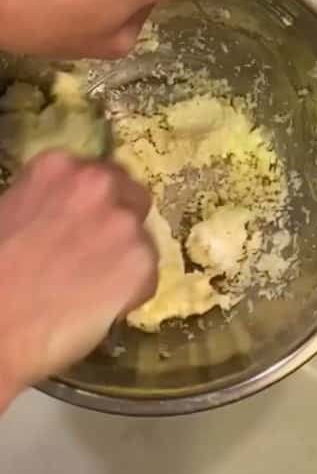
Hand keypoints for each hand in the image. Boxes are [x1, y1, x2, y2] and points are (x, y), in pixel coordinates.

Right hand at [0, 151, 156, 409]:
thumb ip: (47, 201)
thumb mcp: (8, 213)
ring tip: (90, 287)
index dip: (93, 204)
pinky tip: (97, 307)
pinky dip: (130, 294)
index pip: (97, 174)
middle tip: (96, 254)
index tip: (84, 223)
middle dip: (119, 222)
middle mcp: (98, 184)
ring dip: (124, 259)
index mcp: (58, 167)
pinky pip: (146, 278)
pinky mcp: (142, 262)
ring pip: (141, 239)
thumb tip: (63, 212)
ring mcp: (124, 222)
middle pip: (131, 197)